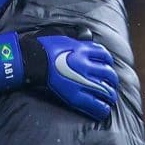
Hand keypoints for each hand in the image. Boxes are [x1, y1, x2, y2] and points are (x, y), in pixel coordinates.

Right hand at [0, 29, 117, 120]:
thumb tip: (86, 36)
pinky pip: (96, 105)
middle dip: (112, 80)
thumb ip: (77, 39)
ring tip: (109, 98)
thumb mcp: (63, 36)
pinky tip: (103, 109)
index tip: (106, 66)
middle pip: (109, 74)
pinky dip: (102, 108)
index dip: (108, 62)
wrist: (31, 61)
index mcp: (84, 50)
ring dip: (110, 94)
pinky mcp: (76, 96)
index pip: (105, 56)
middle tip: (111, 84)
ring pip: (106, 90)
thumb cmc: (43, 47)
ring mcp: (82, 82)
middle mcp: (86, 66)